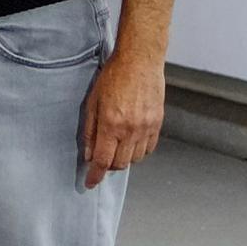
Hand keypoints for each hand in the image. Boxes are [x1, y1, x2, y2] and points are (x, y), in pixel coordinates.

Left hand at [81, 51, 164, 187]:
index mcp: (111, 124)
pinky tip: (130, 141)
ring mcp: (146, 128)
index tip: (90, 183)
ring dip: (124, 159)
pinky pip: (148, 149)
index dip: (95, 175)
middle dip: (108, 166)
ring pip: (135, 159)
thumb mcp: (92, 102)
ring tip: (115, 147)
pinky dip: (138, 151)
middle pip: (120, 163)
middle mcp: (131, 130)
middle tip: (100, 159)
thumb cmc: (113, 78)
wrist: (140, 62)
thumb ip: (90, 130)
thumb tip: (88, 154)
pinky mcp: (158, 125)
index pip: (102, 160)